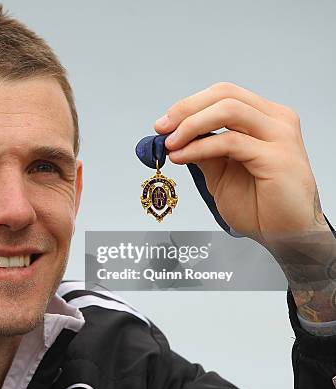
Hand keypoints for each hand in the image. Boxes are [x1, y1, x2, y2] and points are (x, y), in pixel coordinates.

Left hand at [155, 82, 335, 321]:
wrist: (285, 235)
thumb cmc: (260, 206)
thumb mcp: (220, 172)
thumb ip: (204, 149)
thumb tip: (174, 135)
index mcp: (265, 119)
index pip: (224, 94)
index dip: (189, 104)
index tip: (164, 123)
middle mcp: (276, 121)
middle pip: (225, 95)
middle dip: (186, 109)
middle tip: (162, 128)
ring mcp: (280, 136)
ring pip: (228, 111)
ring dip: (191, 125)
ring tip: (171, 144)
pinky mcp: (277, 157)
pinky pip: (230, 142)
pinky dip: (199, 147)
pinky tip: (182, 158)